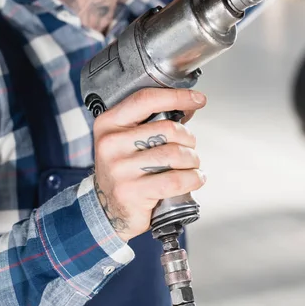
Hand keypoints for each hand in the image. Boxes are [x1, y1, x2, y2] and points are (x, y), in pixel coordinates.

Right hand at [93, 88, 206, 242]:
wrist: (107, 208)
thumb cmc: (124, 169)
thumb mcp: (127, 139)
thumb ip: (153, 121)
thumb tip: (188, 106)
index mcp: (108, 123)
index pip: (145, 100)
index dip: (176, 96)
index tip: (197, 99)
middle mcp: (110, 143)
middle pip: (167, 129)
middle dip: (189, 138)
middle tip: (190, 147)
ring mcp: (119, 169)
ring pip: (174, 154)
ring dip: (192, 160)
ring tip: (191, 165)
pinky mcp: (132, 192)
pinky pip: (176, 180)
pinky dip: (193, 178)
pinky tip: (195, 178)